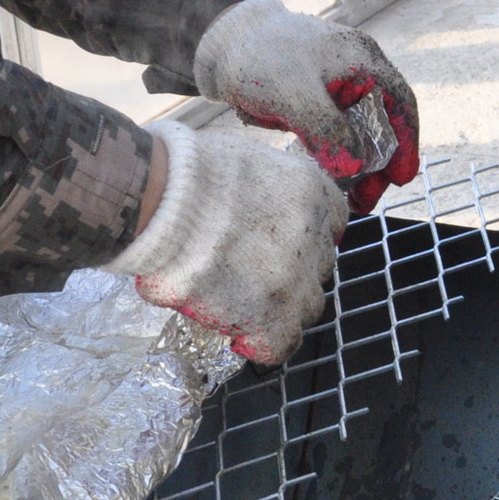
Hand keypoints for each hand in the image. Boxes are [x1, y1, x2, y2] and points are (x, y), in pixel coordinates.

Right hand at [104, 121, 347, 363]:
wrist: (165, 201)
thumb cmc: (185, 170)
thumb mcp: (243, 155)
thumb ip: (263, 184)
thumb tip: (246, 203)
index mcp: (309, 190)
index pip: (332, 220)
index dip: (307, 234)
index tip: (285, 239)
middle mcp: (312, 235)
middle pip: (318, 267)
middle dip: (292, 271)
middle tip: (252, 270)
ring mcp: (295, 278)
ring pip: (305, 307)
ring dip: (277, 307)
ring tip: (237, 302)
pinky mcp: (271, 316)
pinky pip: (280, 343)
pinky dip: (260, 342)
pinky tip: (239, 337)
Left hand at [190, 0, 419, 213]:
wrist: (219, 43)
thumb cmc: (259, 56)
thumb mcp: (295, 96)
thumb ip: (328, 130)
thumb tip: (355, 167)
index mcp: (363, 60)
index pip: (401, 104)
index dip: (406, 143)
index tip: (401, 179)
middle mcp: (356, 72)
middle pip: (382, 123)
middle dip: (379, 164)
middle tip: (367, 200)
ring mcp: (335, 86)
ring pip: (358, 132)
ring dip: (358, 165)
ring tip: (351, 198)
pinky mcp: (315, 99)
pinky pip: (334, 132)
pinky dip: (336, 155)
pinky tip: (329, 176)